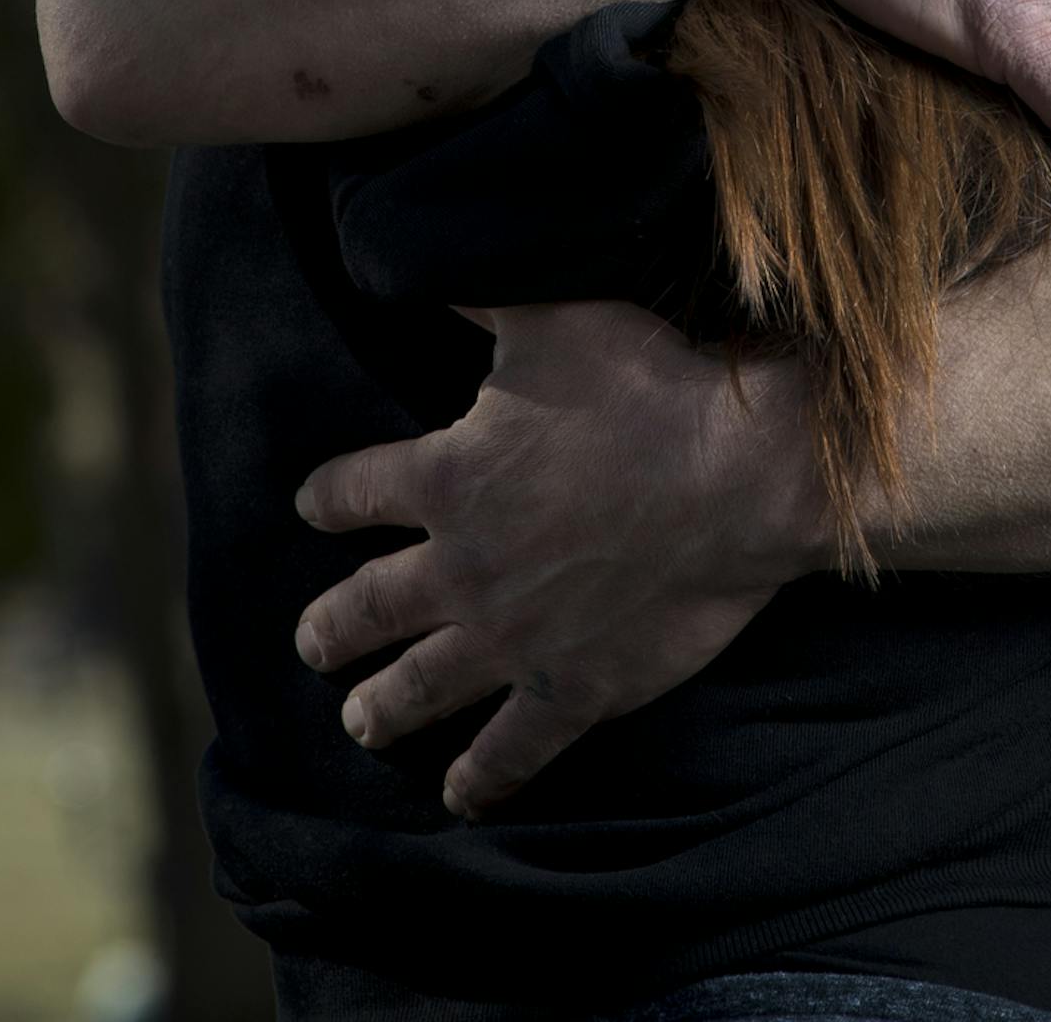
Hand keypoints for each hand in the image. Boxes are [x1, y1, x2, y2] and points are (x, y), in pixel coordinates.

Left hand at [292, 300, 823, 815]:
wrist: (739, 476)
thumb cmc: (647, 387)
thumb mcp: (552, 315)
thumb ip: (480, 294)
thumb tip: (421, 255)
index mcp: (445, 478)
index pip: (352, 493)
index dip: (327, 498)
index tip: (312, 505)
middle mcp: (460, 569)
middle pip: (364, 610)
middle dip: (331, 628)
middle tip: (312, 643)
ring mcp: (512, 639)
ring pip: (418, 688)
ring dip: (380, 709)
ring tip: (358, 724)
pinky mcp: (572, 689)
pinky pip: (510, 749)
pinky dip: (479, 777)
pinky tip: (459, 795)